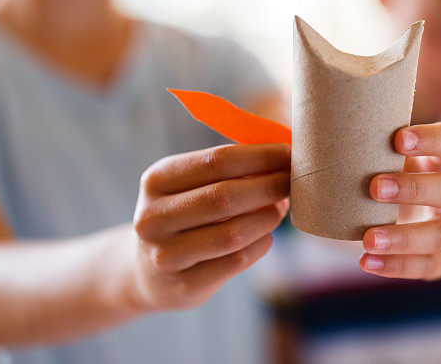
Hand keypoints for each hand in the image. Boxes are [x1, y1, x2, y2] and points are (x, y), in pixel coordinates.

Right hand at [130, 144, 289, 309]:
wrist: (147, 272)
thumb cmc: (184, 215)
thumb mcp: (190, 185)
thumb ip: (228, 169)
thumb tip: (284, 156)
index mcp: (156, 180)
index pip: (217, 160)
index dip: (261, 156)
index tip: (290, 153)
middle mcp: (153, 218)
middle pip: (225, 196)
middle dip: (269, 186)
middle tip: (293, 181)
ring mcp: (165, 256)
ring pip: (233, 233)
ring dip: (268, 217)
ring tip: (281, 207)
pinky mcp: (184, 286)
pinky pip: (237, 261)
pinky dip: (260, 243)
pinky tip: (265, 235)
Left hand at [360, 122, 440, 279]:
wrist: (384, 212)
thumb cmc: (380, 172)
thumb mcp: (377, 155)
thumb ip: (359, 144)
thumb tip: (313, 131)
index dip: (431, 139)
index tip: (397, 139)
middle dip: (414, 189)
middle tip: (374, 187)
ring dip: (404, 237)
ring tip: (367, 238)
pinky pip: (428, 266)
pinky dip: (397, 266)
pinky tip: (367, 261)